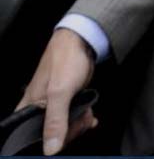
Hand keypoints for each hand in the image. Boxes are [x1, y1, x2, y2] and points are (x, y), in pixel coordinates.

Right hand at [17, 29, 96, 154]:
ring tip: (87, 114)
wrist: (81, 41)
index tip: (62, 137)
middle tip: (81, 119)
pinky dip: (82, 118)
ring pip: (64, 126)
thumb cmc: (66, 60)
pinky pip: (72, 116)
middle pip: (51, 134)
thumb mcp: (60, 92)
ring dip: (79, 123)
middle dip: (70, 130)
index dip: (48, 141)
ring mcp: (53, 104)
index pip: (30, 137)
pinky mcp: (66, 99)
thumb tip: (50, 148)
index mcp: (28, 108)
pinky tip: (89, 116)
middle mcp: (37, 108)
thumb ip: (55, 121)